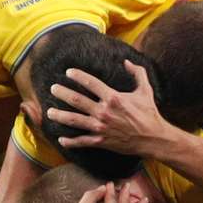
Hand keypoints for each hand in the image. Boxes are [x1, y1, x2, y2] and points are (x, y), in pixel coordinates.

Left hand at [46, 60, 168, 155]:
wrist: (153, 138)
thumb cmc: (149, 113)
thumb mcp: (146, 90)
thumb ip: (137, 73)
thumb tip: (127, 61)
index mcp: (113, 97)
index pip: (90, 83)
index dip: (78, 76)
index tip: (68, 72)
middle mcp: (104, 111)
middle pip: (77, 100)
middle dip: (62, 93)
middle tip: (52, 89)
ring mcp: (101, 127)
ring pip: (74, 120)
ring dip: (60, 116)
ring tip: (49, 112)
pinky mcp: (101, 141)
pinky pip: (82, 141)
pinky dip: (70, 141)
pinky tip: (61, 139)